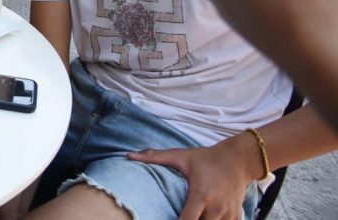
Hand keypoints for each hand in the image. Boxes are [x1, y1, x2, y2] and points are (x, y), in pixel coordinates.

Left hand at [128, 136, 259, 219]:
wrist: (238, 159)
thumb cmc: (206, 158)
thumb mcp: (181, 156)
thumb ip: (155, 157)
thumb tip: (129, 155)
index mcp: (201, 195)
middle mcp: (216, 207)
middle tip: (174, 218)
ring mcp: (228, 213)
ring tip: (190, 217)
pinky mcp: (236, 216)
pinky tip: (205, 218)